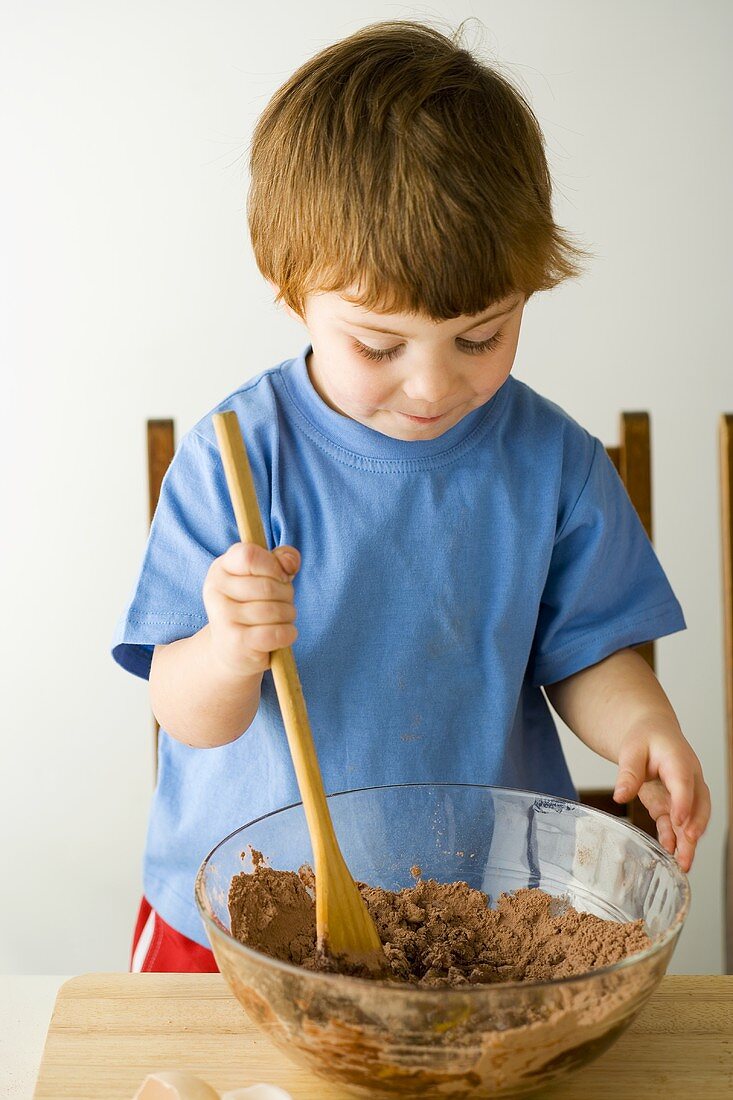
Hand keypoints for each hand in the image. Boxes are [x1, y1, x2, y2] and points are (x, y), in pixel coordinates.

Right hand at [203, 542, 299, 677]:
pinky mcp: (235, 642)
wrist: (230, 648)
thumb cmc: (252, 605)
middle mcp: (216, 590)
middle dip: (286, 595)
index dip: (273, 565)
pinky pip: (275, 633)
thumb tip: (290, 563)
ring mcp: (223, 617)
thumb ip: (280, 559)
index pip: (250, 555)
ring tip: (280, 619)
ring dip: (288, 615)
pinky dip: (288, 633)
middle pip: (268, 586)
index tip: (278, 577)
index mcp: (221, 567)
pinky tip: (283, 634)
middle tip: (282, 603)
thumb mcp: (264, 575)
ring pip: (274, 610)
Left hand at [613, 725, 709, 871]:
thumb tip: (620, 796)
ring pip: (692, 820)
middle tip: (687, 847)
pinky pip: (676, 824)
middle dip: (695, 828)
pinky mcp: (674, 804)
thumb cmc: (645, 738)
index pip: (684, 783)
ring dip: (688, 842)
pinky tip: (669, 853)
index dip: (684, 803)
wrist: (652, 732)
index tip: (679, 821)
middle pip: (699, 806)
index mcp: (679, 761)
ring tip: (683, 864)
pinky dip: (674, 839)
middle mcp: (689, 779)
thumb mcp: (631, 750)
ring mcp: (684, 794)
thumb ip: (628, 773)